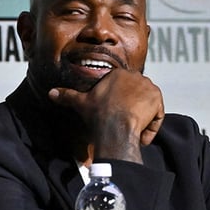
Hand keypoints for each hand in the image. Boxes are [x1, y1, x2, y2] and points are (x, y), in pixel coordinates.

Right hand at [48, 69, 163, 162]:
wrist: (115, 126)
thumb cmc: (98, 115)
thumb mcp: (81, 103)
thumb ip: (67, 96)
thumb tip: (51, 93)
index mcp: (119, 73)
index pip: (125, 89)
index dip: (122, 105)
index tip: (116, 116)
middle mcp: (136, 76)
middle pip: (138, 97)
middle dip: (133, 112)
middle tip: (124, 125)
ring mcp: (149, 86)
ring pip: (148, 107)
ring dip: (142, 120)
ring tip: (131, 131)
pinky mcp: (158, 98)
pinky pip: (158, 115)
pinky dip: (151, 127)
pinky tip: (141, 135)